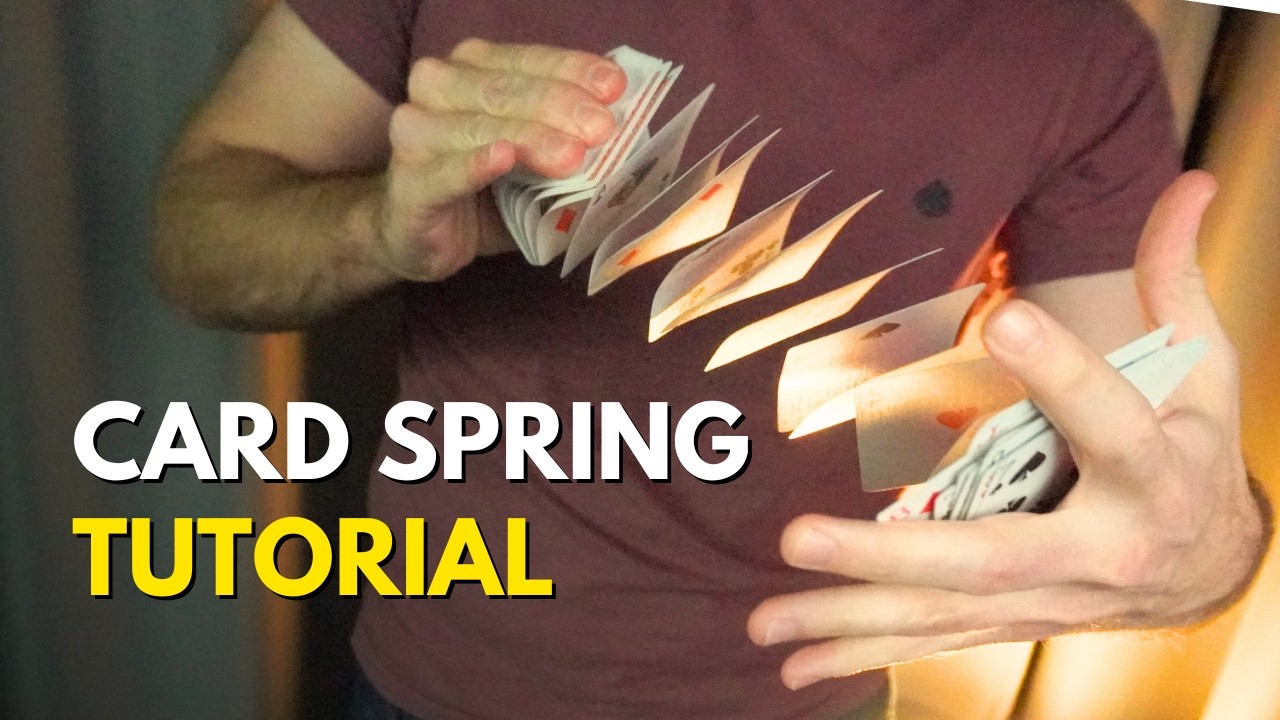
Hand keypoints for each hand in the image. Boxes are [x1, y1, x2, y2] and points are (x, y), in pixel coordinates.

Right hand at [374, 39, 625, 279]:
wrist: (419, 236)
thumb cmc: (484, 190)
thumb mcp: (534, 159)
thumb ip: (569, 139)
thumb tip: (626, 133)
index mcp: (472, 70)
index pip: (527, 61)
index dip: (572, 70)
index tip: (614, 87)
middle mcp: (437, 88)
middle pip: (503, 90)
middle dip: (559, 106)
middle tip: (602, 129)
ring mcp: (415, 134)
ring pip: (478, 126)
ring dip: (530, 137)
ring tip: (572, 156)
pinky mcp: (408, 184)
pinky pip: (443, 172)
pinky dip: (473, 164)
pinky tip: (502, 159)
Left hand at [747, 171, 1269, 689]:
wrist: (1210, 567)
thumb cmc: (1194, 452)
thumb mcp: (1204, 367)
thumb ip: (1176, 279)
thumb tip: (1189, 179)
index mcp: (1154, 474)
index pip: (1112, 420)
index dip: (1064, 371)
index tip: (1005, 316)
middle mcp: (1097, 551)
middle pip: (988, 555)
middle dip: (888, 553)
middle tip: (794, 537)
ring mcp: (1047, 600)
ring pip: (941, 615)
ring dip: (847, 620)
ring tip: (763, 623)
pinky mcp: (1012, 619)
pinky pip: (932, 641)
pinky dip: (860, 655)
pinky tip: (793, 670)